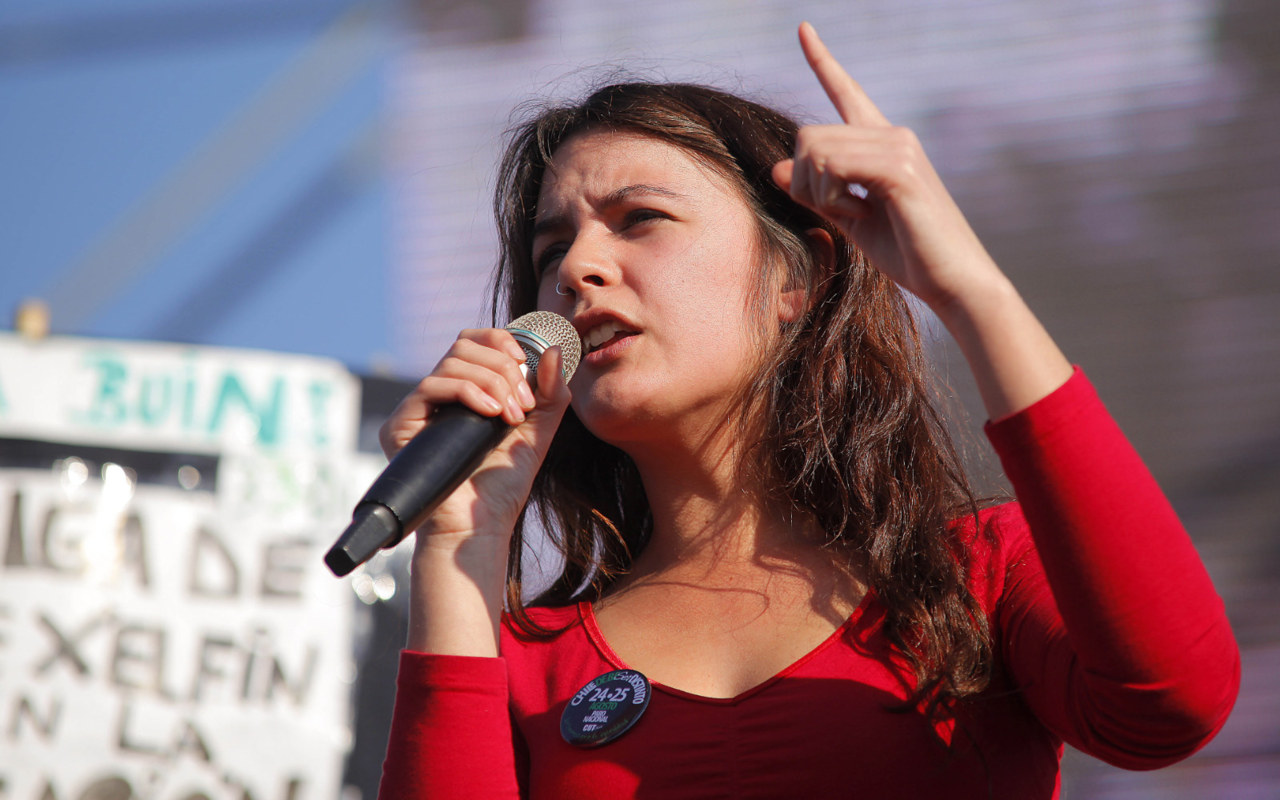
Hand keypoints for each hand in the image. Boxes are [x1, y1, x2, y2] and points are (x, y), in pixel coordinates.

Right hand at [380, 328, 571, 542]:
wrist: (480, 525)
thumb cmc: (503, 484)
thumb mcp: (538, 431)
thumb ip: (551, 392)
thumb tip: (555, 351)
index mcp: (466, 390)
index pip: (474, 342)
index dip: (501, 342)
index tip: (526, 366)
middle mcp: (438, 395)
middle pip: (463, 345)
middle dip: (502, 367)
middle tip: (522, 404)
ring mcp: (418, 409)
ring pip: (451, 362)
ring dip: (491, 382)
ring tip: (509, 417)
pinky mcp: (401, 425)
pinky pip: (432, 386)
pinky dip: (468, 392)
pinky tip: (490, 415)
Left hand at [772, 22, 1005, 312]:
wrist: (952, 281)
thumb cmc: (909, 254)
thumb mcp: (850, 220)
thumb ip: (817, 192)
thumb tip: (779, 167)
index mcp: (882, 143)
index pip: (846, 92)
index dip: (822, 61)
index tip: (803, 29)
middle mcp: (892, 134)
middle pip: (809, 135)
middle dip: (805, 183)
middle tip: (835, 212)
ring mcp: (898, 147)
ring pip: (816, 150)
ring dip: (818, 194)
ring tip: (852, 215)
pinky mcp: (899, 169)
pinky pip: (834, 168)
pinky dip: (832, 198)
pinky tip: (859, 214)